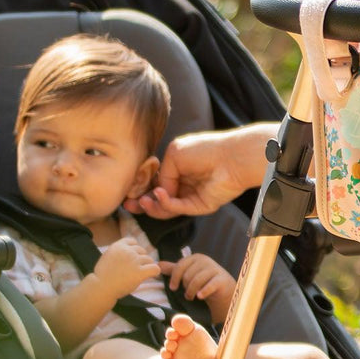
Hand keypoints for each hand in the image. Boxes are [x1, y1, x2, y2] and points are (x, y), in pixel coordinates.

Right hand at [91, 237, 167, 298]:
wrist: (101, 287)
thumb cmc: (102, 275)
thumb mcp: (107, 256)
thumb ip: (118, 251)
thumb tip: (129, 251)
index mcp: (118, 246)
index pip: (133, 241)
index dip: (134, 249)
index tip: (133, 257)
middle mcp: (128, 251)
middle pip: (142, 250)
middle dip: (140, 258)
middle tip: (136, 268)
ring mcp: (135, 261)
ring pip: (149, 259)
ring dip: (147, 265)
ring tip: (141, 274)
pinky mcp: (140, 272)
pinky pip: (155, 268)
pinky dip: (155, 271)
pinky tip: (152, 274)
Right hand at [124, 124, 272, 218]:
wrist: (231, 157)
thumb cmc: (205, 149)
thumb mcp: (174, 154)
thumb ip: (163, 174)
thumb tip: (159, 192)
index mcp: (178, 168)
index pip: (156, 182)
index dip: (142, 187)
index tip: (128, 191)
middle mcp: (183, 184)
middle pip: (158, 198)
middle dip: (142, 202)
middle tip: (128, 205)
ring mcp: (191, 196)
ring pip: (166, 207)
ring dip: (152, 206)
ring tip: (142, 202)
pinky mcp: (199, 206)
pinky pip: (178, 208)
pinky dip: (166, 203)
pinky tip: (159, 194)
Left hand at [165, 252, 236, 321]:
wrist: (223, 290)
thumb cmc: (203, 281)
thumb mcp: (188, 274)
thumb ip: (173, 269)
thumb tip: (157, 264)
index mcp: (195, 258)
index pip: (180, 266)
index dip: (174, 278)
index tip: (173, 288)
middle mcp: (205, 261)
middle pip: (188, 274)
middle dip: (185, 287)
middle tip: (187, 294)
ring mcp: (214, 269)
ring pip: (197, 280)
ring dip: (191, 291)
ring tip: (191, 297)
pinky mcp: (221, 279)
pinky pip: (210, 285)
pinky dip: (203, 292)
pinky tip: (200, 297)